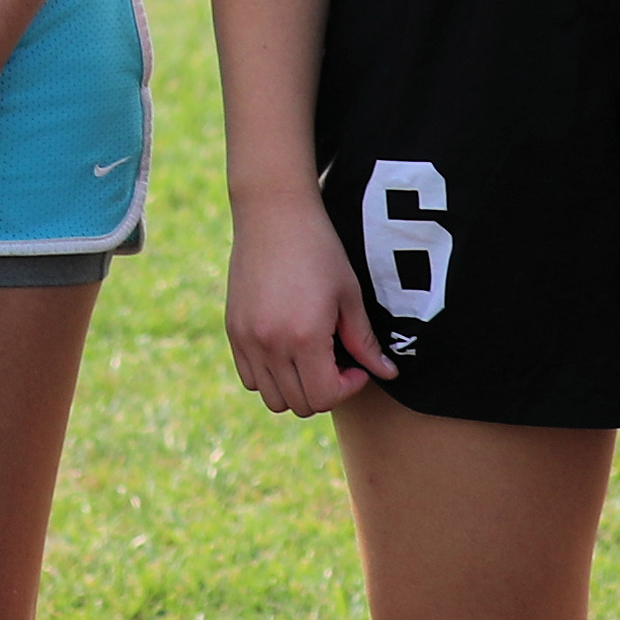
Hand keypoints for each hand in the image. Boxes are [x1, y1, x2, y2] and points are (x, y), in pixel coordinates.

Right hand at [225, 201, 388, 416]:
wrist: (273, 215)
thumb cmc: (319, 250)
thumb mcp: (349, 296)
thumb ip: (364, 342)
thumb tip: (387, 373)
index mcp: (304, 337)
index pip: (323, 397)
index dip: (347, 389)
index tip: (356, 366)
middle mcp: (270, 344)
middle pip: (297, 404)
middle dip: (324, 391)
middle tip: (337, 364)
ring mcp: (246, 339)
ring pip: (270, 397)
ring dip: (295, 388)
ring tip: (311, 360)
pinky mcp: (233, 330)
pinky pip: (249, 376)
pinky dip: (269, 376)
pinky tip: (287, 350)